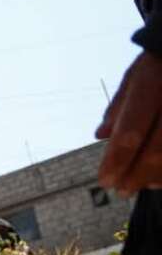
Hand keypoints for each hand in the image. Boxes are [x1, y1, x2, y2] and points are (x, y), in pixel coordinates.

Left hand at [97, 51, 161, 193]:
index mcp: (151, 84)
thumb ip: (119, 106)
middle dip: (136, 174)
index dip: (118, 159)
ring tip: (142, 185)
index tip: (105, 180)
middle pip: (156, 149)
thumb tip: (100, 136)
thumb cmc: (160, 63)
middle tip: (120, 191)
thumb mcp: (137, 75)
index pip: (131, 130)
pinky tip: (161, 176)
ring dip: (158, 174)